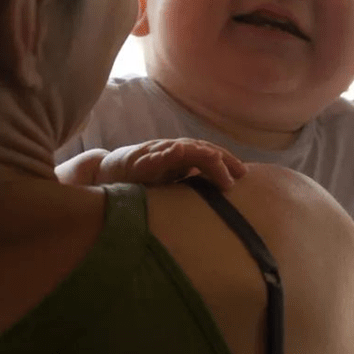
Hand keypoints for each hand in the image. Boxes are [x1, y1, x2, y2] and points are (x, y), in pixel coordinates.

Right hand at [95, 139, 246, 189]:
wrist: (108, 173)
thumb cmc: (145, 181)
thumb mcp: (174, 185)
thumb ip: (193, 188)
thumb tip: (220, 205)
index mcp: (182, 158)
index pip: (210, 155)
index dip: (227, 162)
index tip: (244, 175)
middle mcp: (172, 151)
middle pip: (201, 150)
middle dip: (220, 160)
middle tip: (236, 175)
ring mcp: (156, 154)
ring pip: (181, 149)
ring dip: (200, 153)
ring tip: (216, 158)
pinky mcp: (138, 161)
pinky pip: (153, 157)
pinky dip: (165, 153)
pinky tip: (176, 151)